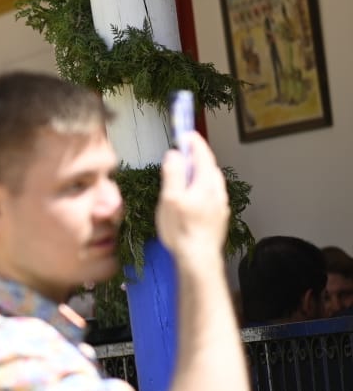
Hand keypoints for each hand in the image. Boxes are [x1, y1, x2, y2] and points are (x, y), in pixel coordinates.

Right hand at [157, 131, 228, 273]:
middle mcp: (217, 190)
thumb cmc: (181, 229)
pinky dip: (203, 188)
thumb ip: (173, 174)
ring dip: (201, 173)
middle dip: (198, 157)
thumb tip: (175, 154)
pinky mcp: (219, 217)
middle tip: (184, 154)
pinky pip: (213, 195)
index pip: (202, 154)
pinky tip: (195, 198)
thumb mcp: (170, 198)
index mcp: (205, 182)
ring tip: (188, 175)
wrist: (198, 257)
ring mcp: (220, 205)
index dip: (193, 141)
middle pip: (209, 166)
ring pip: (212, 181)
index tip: (186, 133)